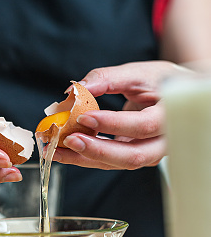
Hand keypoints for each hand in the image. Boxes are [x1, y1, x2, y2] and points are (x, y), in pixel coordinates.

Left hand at [54, 61, 185, 169]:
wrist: (180, 99)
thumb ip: (109, 78)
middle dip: (96, 151)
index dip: (113, 123)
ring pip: (118, 164)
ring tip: (56, 150)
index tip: (85, 116)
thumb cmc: (163, 83)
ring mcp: (150, 154)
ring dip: (84, 158)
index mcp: (170, 117)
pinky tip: (66, 150)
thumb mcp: (139, 73)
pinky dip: (86, 157)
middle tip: (68, 140)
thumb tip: (77, 88)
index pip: (142, 126)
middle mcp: (163, 142)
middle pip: (132, 156)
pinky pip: (111, 162)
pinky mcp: (135, 157)